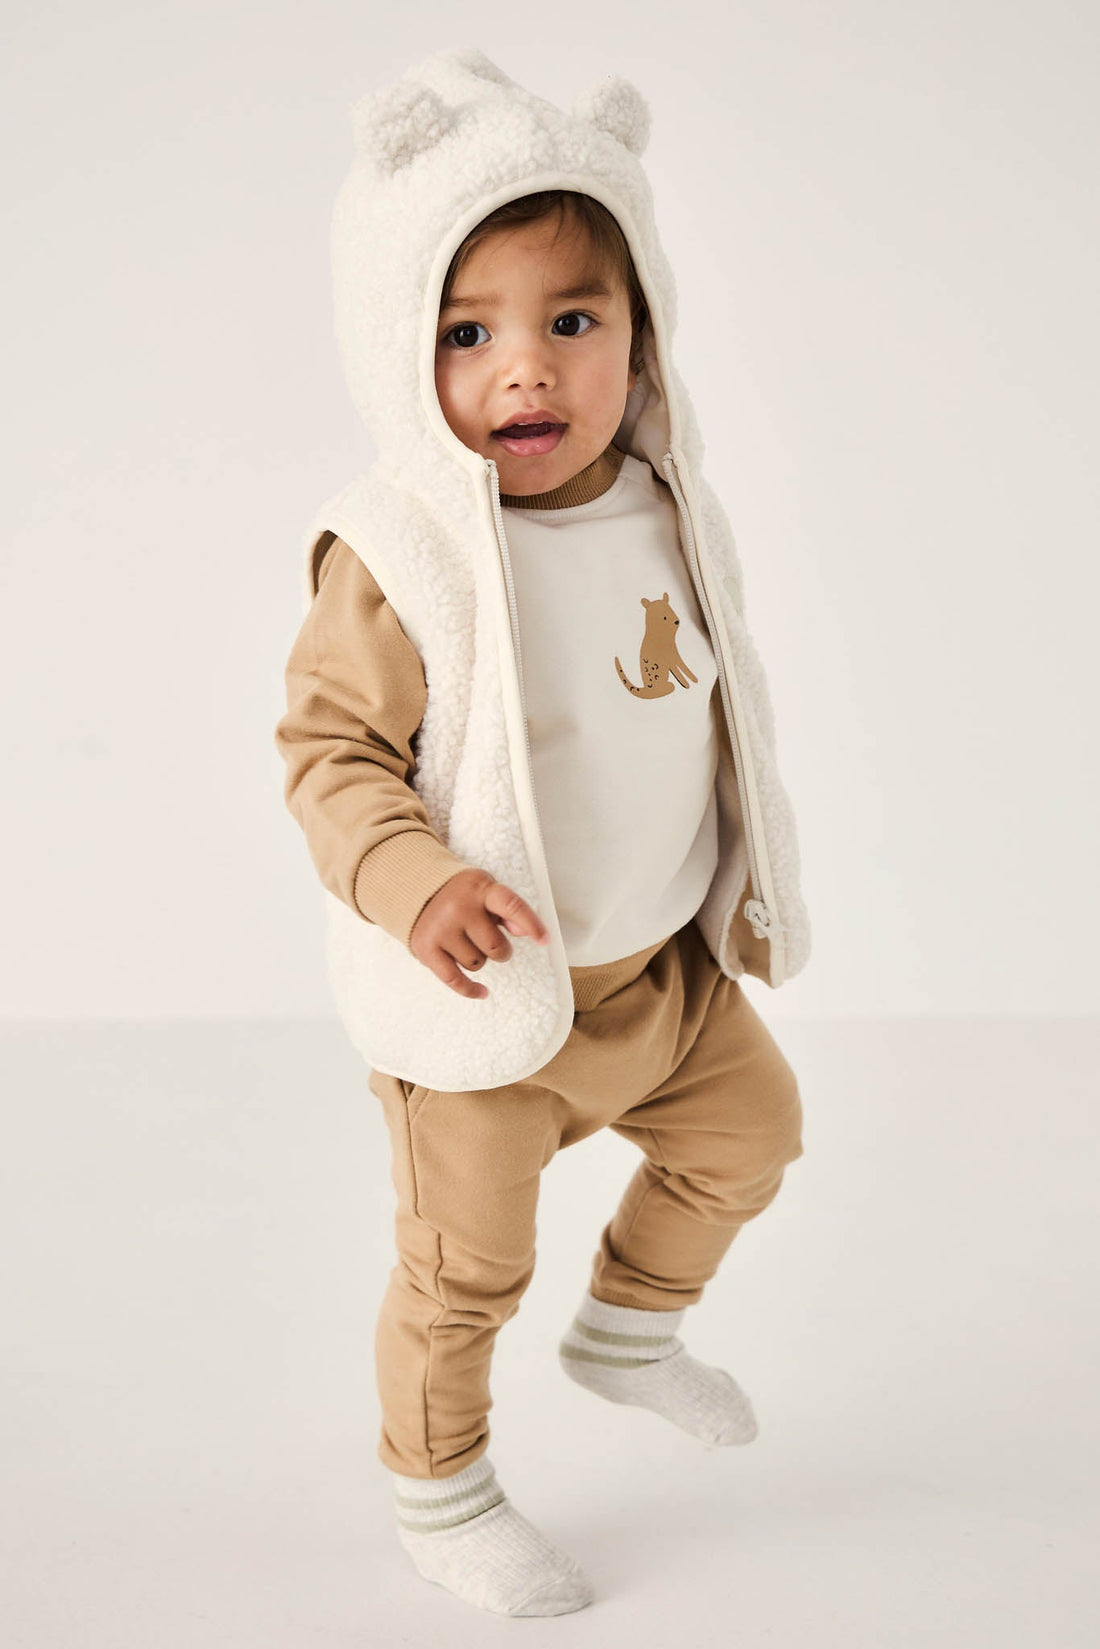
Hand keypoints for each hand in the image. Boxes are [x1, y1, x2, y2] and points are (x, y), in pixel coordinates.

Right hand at [408, 868, 549, 999]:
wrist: (415, 892)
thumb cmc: (461, 896)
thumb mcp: (485, 891)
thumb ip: (506, 910)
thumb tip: (524, 930)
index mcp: (479, 889)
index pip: (511, 906)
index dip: (531, 924)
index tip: (545, 941)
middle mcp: (458, 907)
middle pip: (495, 946)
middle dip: (500, 950)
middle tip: (491, 942)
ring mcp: (441, 929)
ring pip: (477, 964)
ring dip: (479, 959)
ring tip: (467, 944)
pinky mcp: (425, 948)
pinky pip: (455, 979)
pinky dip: (471, 989)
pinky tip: (483, 992)